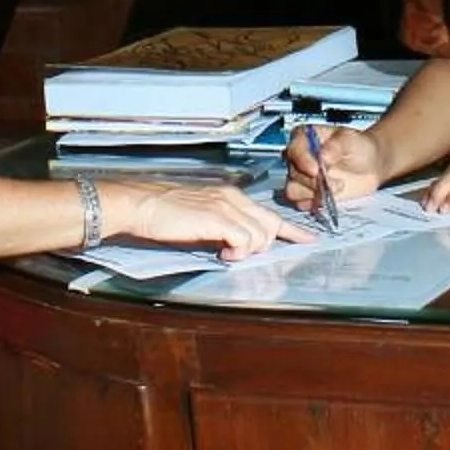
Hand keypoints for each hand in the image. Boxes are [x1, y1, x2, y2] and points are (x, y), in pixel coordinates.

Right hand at [104, 181, 314, 261]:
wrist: (141, 204)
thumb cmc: (163, 211)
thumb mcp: (200, 216)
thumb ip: (221, 225)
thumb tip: (234, 243)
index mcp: (230, 195)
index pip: (269, 213)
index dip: (291, 229)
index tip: (308, 239)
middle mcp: (233, 198)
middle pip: (270, 224)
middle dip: (267, 244)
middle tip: (242, 254)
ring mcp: (226, 207)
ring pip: (260, 235)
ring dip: (247, 251)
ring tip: (225, 252)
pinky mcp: (217, 219)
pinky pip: (245, 241)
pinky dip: (238, 252)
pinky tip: (222, 253)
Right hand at [281, 123, 380, 208]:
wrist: (370, 165)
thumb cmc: (358, 146)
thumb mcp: (350, 140)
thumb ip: (336, 146)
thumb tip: (323, 155)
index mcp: (305, 137)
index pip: (294, 148)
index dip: (302, 160)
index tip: (316, 170)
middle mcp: (299, 157)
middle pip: (293, 172)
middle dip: (314, 181)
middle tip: (337, 182)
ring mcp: (301, 176)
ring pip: (293, 190)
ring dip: (314, 193)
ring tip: (336, 189)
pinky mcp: (306, 193)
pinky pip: (299, 203)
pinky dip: (313, 203)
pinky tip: (327, 199)